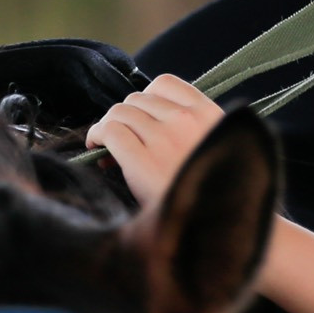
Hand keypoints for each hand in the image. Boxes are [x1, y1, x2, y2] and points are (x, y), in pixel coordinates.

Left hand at [84, 74, 224, 209]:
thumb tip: (147, 124)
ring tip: (107, 147)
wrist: (214, 228)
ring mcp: (164, 138)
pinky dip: (98, 135)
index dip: (145, 99)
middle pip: (137, 99)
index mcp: (209, 115)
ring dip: (109, 126)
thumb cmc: (211, 194)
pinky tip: (97, 148)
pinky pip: (111, 131)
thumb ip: (193, 131)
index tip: (141, 119)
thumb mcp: (217, 150)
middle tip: (122, 141)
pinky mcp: (143, 161)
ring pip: (120, 112)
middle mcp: (186, 120)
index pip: (164, 84)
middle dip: (126, 117)